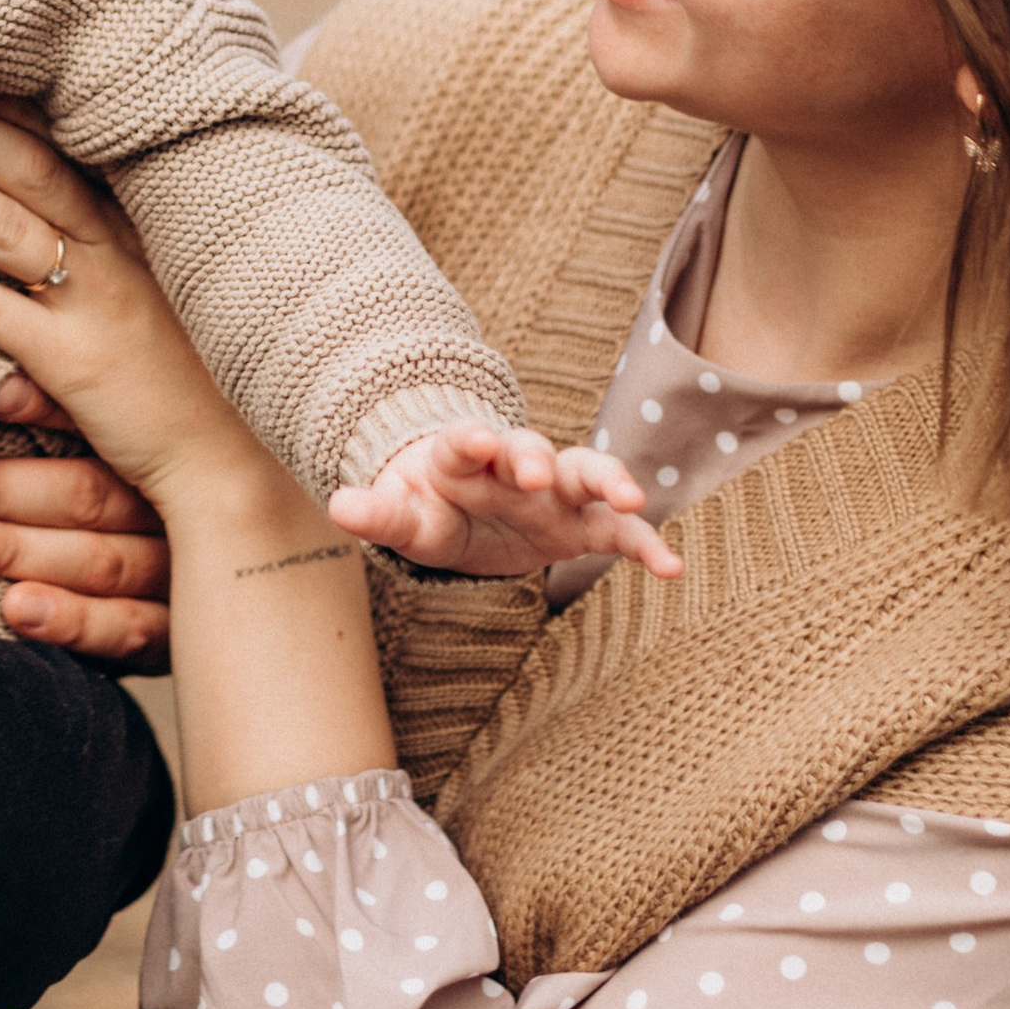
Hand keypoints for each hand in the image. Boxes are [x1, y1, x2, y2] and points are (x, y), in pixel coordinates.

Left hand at [0, 102, 257, 510]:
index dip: (7, 102)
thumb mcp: (161, 287)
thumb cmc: (195, 373)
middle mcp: (118, 251)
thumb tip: (45, 186)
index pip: (65, 145)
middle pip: (27, 166)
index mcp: (136, 225)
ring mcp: (98, 303)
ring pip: (1, 225)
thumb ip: (108, 239)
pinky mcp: (75, 360)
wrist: (233, 460)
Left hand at [0, 372, 171, 665]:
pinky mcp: (171, 636)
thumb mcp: (110, 457)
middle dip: (3, 492)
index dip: (44, 407)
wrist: (220, 597)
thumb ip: (65, 417)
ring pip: (99, 560)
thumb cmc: (124, 512)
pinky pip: (126, 629)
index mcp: (156, 459)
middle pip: (88, 495)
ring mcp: (176, 577)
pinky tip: (18, 611)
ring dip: (17, 552)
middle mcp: (172, 513)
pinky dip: (71, 620)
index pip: (100, 427)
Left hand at [329, 424, 676, 581]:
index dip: (473, 439)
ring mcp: (557, 491)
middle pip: (531, 449)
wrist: (464, 510)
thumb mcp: (404, 517)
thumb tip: (338, 505)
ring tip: (631, 498)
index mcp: (465, 455)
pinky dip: (647, 544)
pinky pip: (621, 530)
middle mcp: (516, 465)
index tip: (479, 441)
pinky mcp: (585, 523)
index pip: (466, 440)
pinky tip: (672, 569)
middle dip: (535, 457)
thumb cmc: (431, 507)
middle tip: (537, 471)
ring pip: (587, 473)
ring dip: (608, 481)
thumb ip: (378, 514)